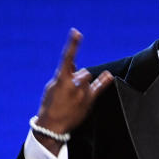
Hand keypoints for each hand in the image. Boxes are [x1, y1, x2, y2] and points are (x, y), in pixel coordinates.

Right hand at [34, 28, 111, 154]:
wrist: (53, 126)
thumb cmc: (50, 105)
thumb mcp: (52, 87)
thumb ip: (64, 75)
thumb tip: (74, 66)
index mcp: (61, 79)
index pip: (68, 58)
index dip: (73, 44)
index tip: (77, 32)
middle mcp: (74, 84)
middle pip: (82, 72)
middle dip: (77, 77)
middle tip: (70, 91)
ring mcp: (83, 92)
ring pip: (88, 79)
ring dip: (84, 83)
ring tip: (75, 97)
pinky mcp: (90, 100)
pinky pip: (99, 87)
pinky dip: (104, 80)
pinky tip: (108, 75)